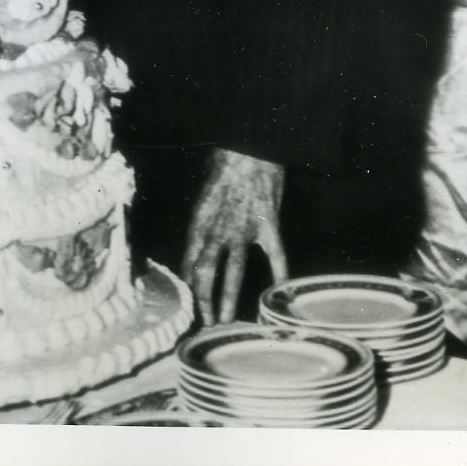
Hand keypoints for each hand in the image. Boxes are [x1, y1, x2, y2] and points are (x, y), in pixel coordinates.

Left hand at [181, 147, 287, 324]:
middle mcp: (219, 228)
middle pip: (205, 272)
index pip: (188, 260)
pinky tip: (280, 293)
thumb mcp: (204, 192)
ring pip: (234, 271)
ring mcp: (245, 228)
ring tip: (224, 319)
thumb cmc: (225, 162)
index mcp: (200, 219)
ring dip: (227, 297)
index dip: (186, 285)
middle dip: (202, 300)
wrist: (251, 143)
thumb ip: (203, 222)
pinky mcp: (269, 223)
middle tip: (203, 321)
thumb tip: (198, 248)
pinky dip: (279, 275)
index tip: (186, 304)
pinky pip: (276, 256)